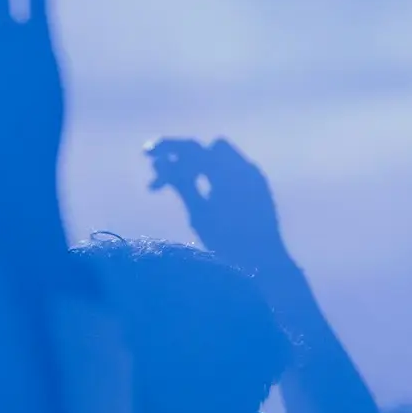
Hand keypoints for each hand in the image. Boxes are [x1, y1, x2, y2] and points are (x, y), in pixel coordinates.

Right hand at [145, 137, 288, 272]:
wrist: (265, 264)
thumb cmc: (228, 243)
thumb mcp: (198, 213)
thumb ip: (180, 183)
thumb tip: (159, 161)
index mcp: (229, 172)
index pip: (192, 148)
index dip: (167, 148)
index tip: (146, 154)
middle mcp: (245, 168)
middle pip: (205, 149)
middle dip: (181, 158)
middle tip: (160, 177)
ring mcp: (254, 176)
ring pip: (220, 157)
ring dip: (198, 165)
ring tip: (180, 185)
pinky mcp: (258, 186)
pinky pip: (232, 169)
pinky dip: (213, 173)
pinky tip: (204, 193)